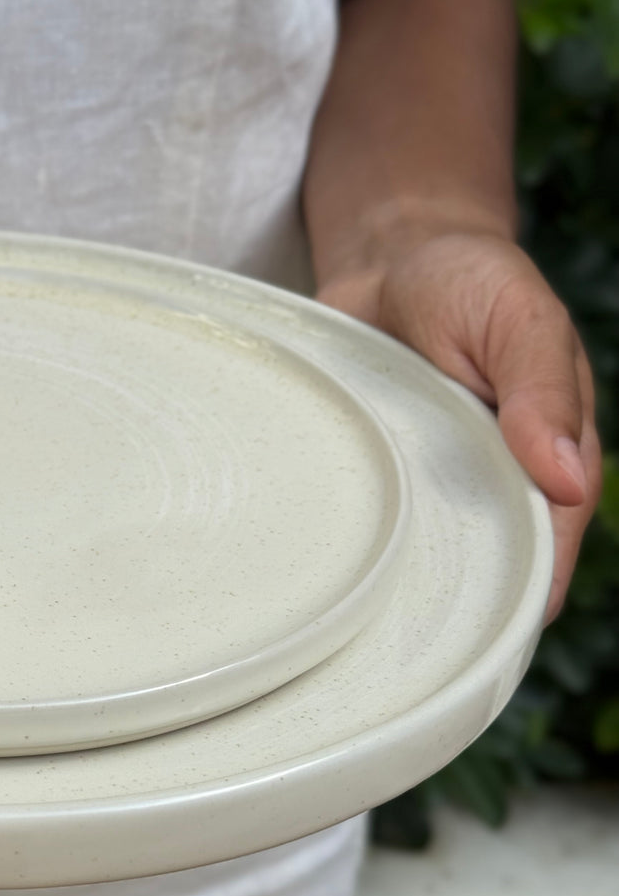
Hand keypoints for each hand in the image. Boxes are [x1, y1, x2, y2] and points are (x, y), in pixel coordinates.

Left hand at [317, 232, 600, 622]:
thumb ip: (541, 392)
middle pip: (483, 561)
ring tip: (364, 617)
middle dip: (457, 601)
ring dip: (396, 577)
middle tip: (414, 640)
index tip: (499, 637)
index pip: (550, 540)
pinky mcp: (374, 466)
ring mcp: (427, 476)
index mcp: (547, 451)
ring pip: (420, 549)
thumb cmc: (469, 281)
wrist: (390, 255)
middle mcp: (488, 475)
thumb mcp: (518, 320)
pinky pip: (366, 514)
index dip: (531, 589)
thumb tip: (569, 482)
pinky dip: (352, 537)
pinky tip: (326, 569)